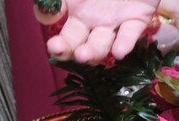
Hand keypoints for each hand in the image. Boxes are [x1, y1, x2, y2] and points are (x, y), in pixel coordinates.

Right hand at [35, 0, 160, 63]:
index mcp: (73, 7)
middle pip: (76, 43)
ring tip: (83, 55)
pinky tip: (118, 52)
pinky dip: (124, 44)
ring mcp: (113, 22)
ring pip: (101, 44)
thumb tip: (42, 12)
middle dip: (67, 49)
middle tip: (59, 50)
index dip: (56, 41)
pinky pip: (129, 34)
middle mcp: (91, 20)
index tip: (53, 45)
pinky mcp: (136, 19)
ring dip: (92, 52)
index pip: (60, 29)